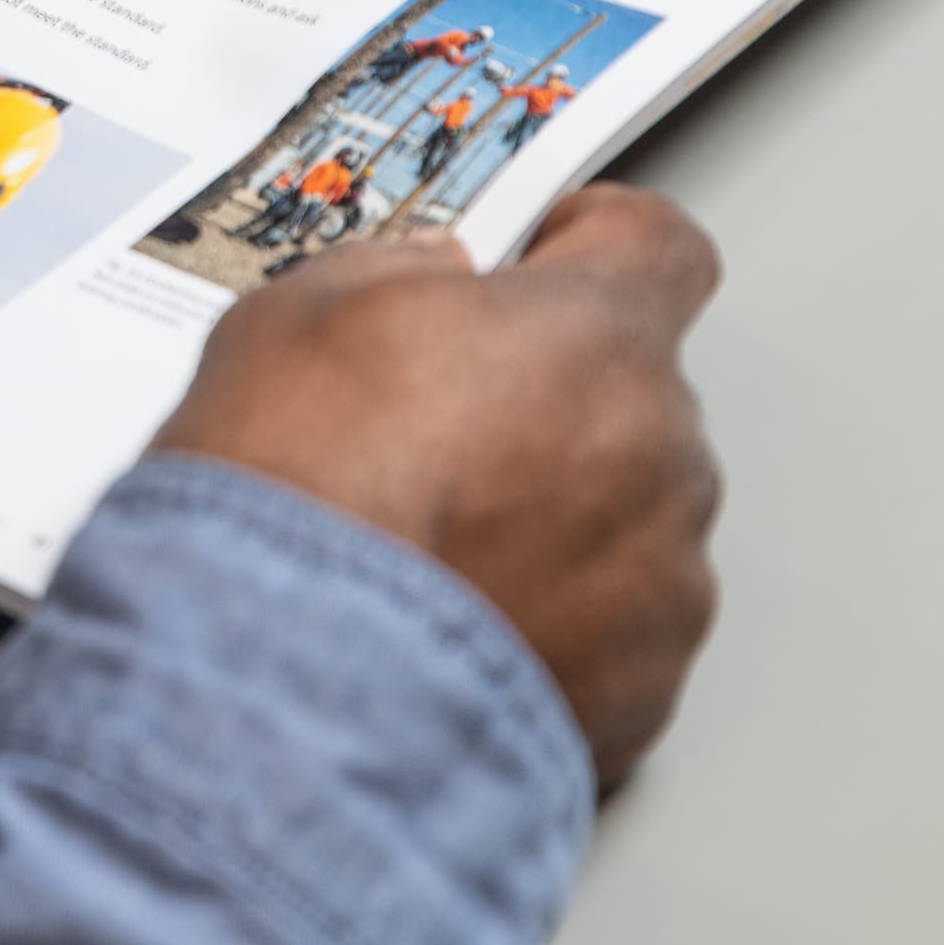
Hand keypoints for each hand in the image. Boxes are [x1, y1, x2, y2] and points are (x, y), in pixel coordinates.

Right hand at [152, 184, 722, 791]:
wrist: (278, 694)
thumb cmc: (286, 501)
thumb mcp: (292, 315)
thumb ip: (393, 273)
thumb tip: (429, 281)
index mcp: (591, 334)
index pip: (659, 249)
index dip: (598, 248)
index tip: (553, 262)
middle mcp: (659, 451)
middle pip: (631, 397)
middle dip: (549, 408)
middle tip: (435, 444)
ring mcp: (664, 584)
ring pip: (628, 523)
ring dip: (555, 528)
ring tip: (431, 562)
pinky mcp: (646, 696)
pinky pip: (615, 637)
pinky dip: (554, 632)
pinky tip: (449, 638)